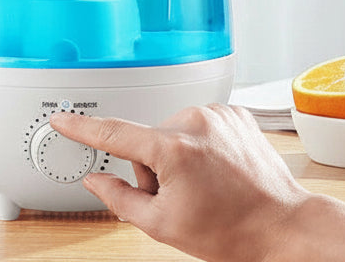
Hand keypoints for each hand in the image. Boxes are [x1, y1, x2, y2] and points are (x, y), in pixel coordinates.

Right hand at [50, 104, 308, 261]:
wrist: (283, 226)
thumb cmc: (231, 231)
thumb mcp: (164, 226)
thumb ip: (120, 199)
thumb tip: (96, 180)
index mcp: (173, 149)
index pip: (113, 132)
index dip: (81, 127)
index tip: (61, 119)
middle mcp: (193, 121)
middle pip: (146, 140)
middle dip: (153, 167)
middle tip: (180, 196)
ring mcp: (215, 114)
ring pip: (171, 131)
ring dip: (176, 155)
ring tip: (204, 185)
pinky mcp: (231, 112)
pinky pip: (196, 124)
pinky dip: (198, 145)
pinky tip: (217, 169)